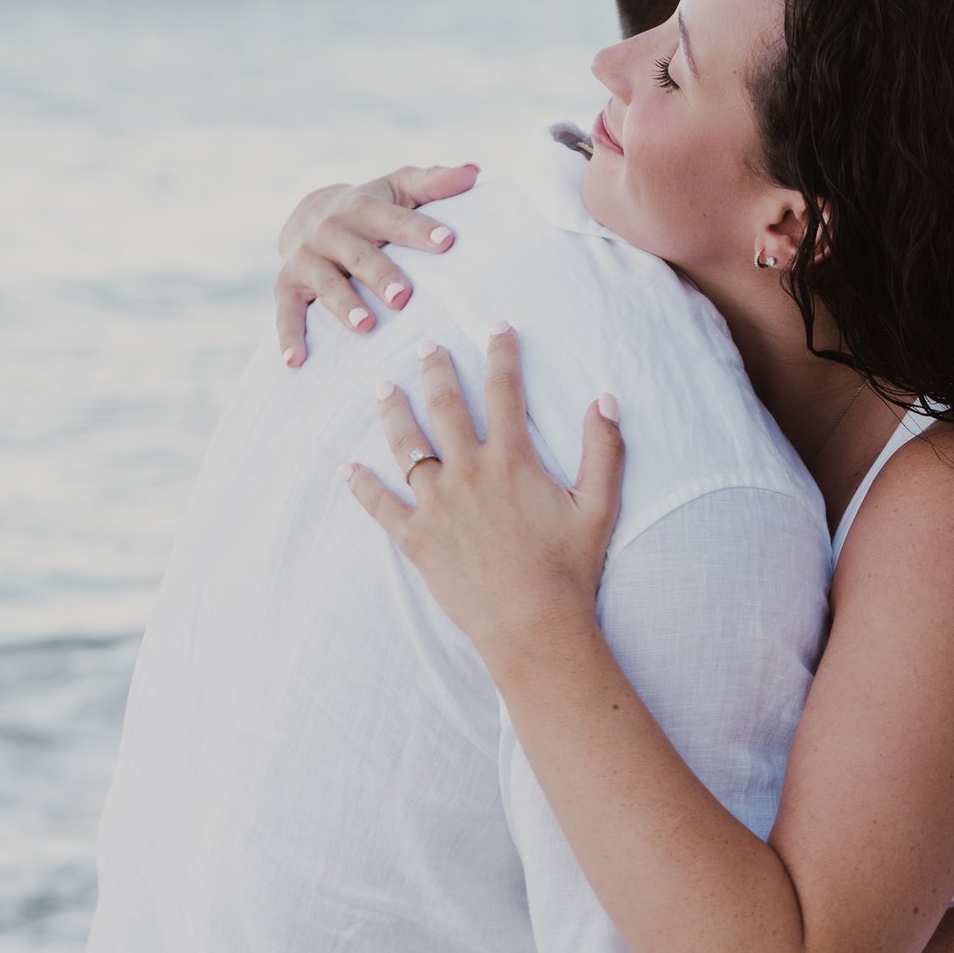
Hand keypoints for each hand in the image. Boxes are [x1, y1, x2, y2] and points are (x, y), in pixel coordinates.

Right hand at [275, 162, 479, 365]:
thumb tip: (475, 171)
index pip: (393, 218)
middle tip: (404, 297)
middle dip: (380, 274)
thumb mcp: (400, 188)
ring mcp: (306, 258)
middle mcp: (330, 230)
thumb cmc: (373, 209)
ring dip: (343, 304)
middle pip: (358, 254)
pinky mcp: (287, 286)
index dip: (419, 230)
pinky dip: (288, 335)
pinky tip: (296, 361)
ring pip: (324, 282)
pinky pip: (286, 312)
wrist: (308, 215)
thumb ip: (435, 183)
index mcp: (362, 207)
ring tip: (365, 326)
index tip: (447, 242)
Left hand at [344, 330, 626, 657]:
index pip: (504, 391)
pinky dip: (362, 486)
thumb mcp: (599, 506)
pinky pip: (381, 505)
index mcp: (512, 460)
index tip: (497, 327)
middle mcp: (468, 473)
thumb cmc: (569, 568)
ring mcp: (437, 505)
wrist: (532, 625)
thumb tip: (605, 400)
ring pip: (407, 445)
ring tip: (383, 388)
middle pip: (445, 406)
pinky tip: (348, 468)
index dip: (502, 354)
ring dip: (393, 412)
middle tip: (425, 345)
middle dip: (435, 370)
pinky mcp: (416, 540)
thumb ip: (603, 450)